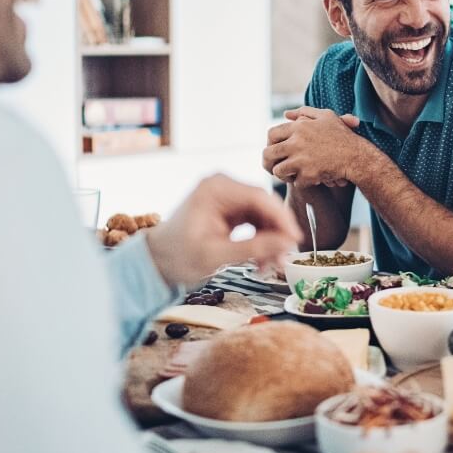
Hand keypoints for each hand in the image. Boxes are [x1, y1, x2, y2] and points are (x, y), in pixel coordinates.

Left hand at [144, 174, 300, 285]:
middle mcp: (224, 187)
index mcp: (215, 189)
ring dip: (271, 240)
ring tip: (270, 265)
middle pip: (265, 206)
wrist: (157, 261)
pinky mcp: (231, 209)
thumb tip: (287, 244)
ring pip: (264, 215)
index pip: (259, 197)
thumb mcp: (215, 256)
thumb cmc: (177, 256)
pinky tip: (261, 260)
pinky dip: (262, 240)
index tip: (295, 240)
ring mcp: (228, 197)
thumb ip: (253, 248)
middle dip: (277, 233)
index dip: (282, 219)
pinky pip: (257, 222)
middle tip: (284, 259)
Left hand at [262, 107, 367, 187]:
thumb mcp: (326, 116)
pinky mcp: (308, 174)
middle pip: (268, 154)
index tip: (275, 150)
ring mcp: (301, 159)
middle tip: (273, 167)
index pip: (271, 134)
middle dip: (268, 162)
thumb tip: (286, 114)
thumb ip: (305, 112)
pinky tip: (309, 179)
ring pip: (278, 171)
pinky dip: (302, 183)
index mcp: (299, 127)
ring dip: (283, 175)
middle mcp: (296, 142)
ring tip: (291, 175)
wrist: (357, 156)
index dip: (270, 144)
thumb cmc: (342, 136)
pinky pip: (295, 182)